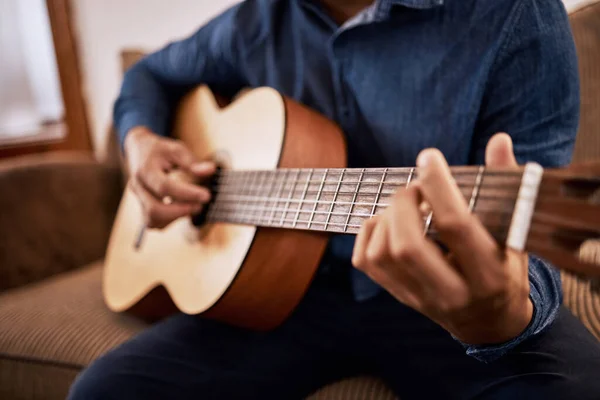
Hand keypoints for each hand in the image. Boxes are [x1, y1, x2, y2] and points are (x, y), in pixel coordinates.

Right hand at [124, 127, 215, 228]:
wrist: (138, 150)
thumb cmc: (159, 150)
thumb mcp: (176, 149)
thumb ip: (192, 161)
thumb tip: (211, 170)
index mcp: (146, 169)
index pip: (164, 187)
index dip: (186, 194)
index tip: (206, 195)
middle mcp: (138, 186)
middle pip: (154, 209)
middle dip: (180, 212)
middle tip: (200, 206)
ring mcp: (138, 198)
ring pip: (152, 219)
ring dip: (175, 218)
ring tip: (193, 207)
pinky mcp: (141, 206)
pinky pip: (152, 222)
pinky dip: (169, 221)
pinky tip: (182, 209)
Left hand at [352, 133, 532, 344]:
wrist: (491, 323)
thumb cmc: (505, 269)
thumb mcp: (515, 234)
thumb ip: (505, 187)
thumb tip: (498, 140)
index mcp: (490, 274)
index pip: (456, 225)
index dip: (438, 186)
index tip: (429, 157)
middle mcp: (452, 292)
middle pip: (408, 246)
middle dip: (403, 204)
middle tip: (414, 187)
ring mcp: (421, 298)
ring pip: (383, 255)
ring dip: (385, 217)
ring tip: (403, 204)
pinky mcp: (401, 297)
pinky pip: (367, 263)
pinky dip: (369, 231)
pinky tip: (387, 220)